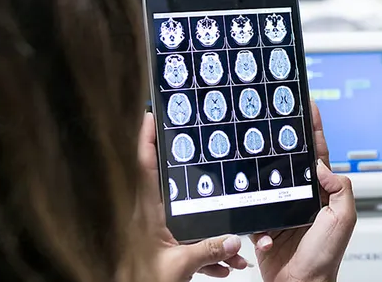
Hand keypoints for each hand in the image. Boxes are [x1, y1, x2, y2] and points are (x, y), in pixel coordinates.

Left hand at [137, 113, 250, 279]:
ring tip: (230, 246)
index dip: (147, 139)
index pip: (146, 167)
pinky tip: (226, 265)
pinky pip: (194, 242)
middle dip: (191, 172)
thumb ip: (207, 252)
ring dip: (211, 231)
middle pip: (171, 184)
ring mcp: (161, 232)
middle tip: (203, 148)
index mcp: (149, 214)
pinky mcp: (169, 248)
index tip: (152, 115)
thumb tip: (235, 240)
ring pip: (190, 218)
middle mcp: (153, 218)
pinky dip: (210, 253)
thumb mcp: (179, 267)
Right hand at [250, 101, 355, 281]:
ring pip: (266, 182)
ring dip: (261, 178)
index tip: (308, 106)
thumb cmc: (324, 258)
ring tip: (257, 165)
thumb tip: (322, 166)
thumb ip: (339, 189)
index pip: (318, 154)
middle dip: (282, 142)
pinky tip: (264, 229)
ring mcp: (281, 209)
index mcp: (322, 193)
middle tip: (274, 120)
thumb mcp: (343, 220)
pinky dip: (254, 216)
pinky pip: (252, 209)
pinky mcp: (263, 224)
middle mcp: (301, 198)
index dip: (314, 130)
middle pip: (290, 161)